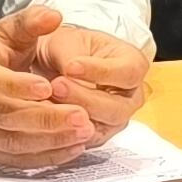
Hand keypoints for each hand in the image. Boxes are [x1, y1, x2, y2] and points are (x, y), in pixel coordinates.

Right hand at [0, 5, 108, 168]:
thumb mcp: (4, 30)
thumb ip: (30, 21)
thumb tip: (54, 16)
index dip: (16, 85)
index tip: (49, 87)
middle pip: (5, 117)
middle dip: (45, 119)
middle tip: (82, 116)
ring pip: (12, 142)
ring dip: (50, 140)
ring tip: (85, 130)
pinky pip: (15, 159)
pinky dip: (45, 156)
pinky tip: (73, 147)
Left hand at [27, 16, 151, 138]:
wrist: (52, 64)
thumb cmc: (66, 47)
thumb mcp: (67, 41)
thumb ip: (71, 56)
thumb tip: (70, 71)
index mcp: (133, 65)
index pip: (127, 73)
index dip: (100, 72)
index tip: (72, 66)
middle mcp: (130, 96)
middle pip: (117, 107)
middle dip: (85, 98)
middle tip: (57, 85)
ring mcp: (116, 119)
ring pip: (102, 127)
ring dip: (74, 117)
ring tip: (49, 100)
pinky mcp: (98, 135)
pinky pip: (85, 140)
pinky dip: (66, 131)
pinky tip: (47, 118)